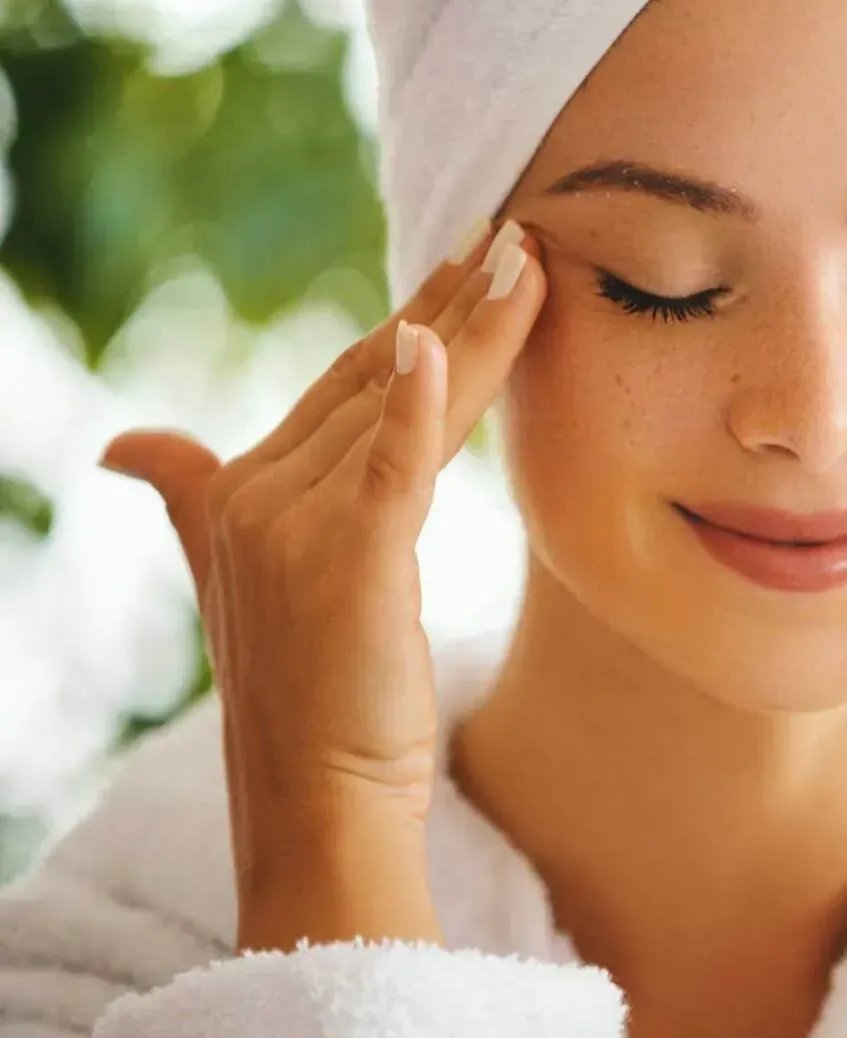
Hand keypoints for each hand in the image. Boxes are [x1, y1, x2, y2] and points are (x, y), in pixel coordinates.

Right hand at [100, 221, 544, 947]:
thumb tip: (126, 445)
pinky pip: (392, 466)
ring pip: (405, 404)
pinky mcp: (346, 563)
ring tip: (529, 260)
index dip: (416, 316)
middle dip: (454, 299)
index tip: (478, 259)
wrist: (316, 806)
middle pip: (380, 375)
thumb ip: (193, 501)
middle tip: (518, 231)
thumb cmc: (313, 704)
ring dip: (472, 326)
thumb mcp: (250, 586)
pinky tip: (447, 343)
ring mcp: (297, 526)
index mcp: (249, 491)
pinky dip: (423, 403)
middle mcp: (261, 495)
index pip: (351, 382)